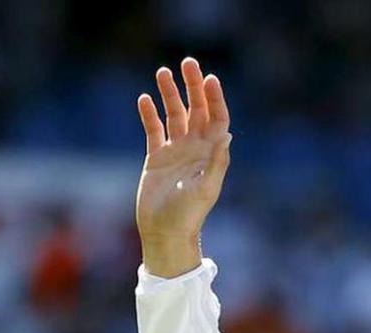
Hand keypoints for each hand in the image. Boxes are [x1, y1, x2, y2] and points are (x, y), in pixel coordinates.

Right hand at [136, 57, 231, 276]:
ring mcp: (176, 151)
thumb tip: (226, 135)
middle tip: (188, 62)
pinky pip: (153, 130)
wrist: (166, 232)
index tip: (209, 78)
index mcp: (211, 153)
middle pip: (196, 110)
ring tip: (163, 72)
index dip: (215, 98)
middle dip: (193, 86)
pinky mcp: (156, 158)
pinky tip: (144, 99)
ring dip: (170, 94)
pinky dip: (149, 114)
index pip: (216, 118)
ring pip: (174, 115)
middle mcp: (195, 148)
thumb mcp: (206, 189)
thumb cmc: (190, 215)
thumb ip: (216, 163)